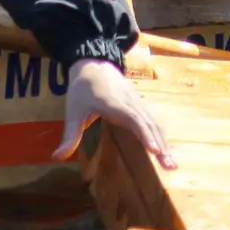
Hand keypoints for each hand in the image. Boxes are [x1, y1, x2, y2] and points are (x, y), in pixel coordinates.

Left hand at [52, 57, 175, 168]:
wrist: (93, 63)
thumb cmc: (82, 89)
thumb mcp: (73, 112)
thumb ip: (69, 136)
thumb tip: (56, 157)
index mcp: (114, 104)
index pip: (134, 120)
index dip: (145, 134)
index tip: (154, 150)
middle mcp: (130, 103)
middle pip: (150, 125)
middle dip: (161, 145)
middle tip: (171, 167)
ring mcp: (137, 102)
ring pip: (154, 124)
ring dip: (164, 143)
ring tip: (172, 164)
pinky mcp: (139, 104)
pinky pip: (153, 121)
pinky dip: (160, 135)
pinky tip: (166, 150)